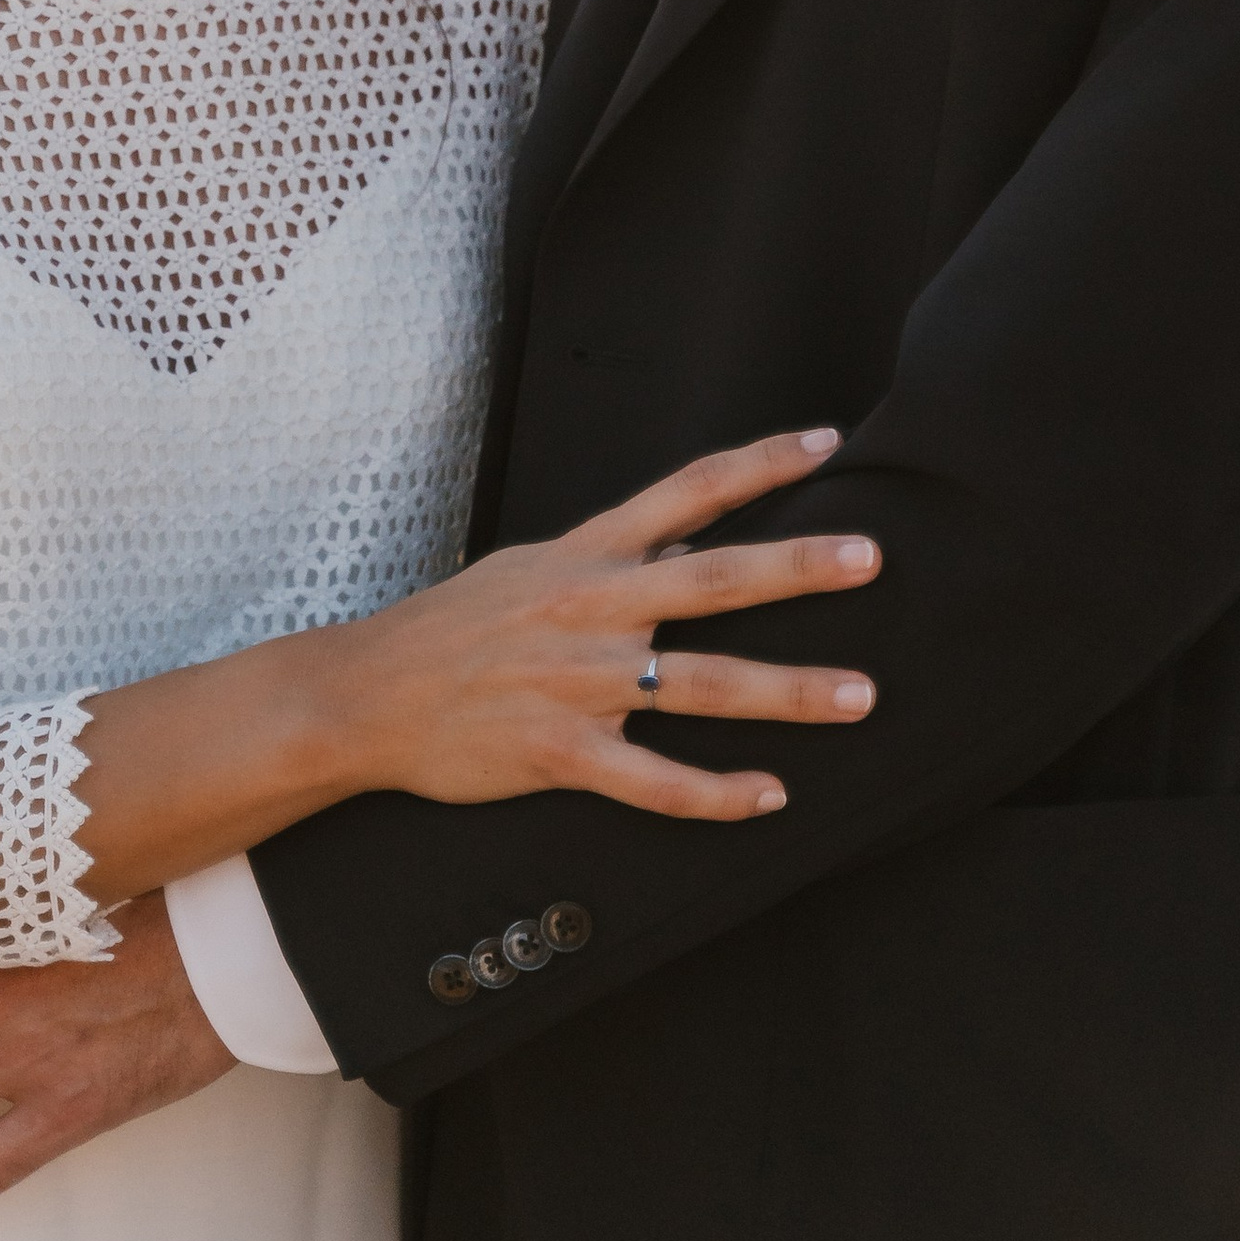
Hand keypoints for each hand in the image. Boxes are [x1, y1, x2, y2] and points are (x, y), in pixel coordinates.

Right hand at [338, 426, 880, 821]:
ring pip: (705, 684)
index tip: (828, 442)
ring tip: (860, 696)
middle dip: (799, 568)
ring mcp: (579, 681)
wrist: (368, 693)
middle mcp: (593, 607)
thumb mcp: (533, 567)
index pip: (688, 490)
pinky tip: (769, 798)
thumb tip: (690, 542)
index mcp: (588, 553)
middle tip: (871, 557)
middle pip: (716, 578)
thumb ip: (614, 556)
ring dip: (790, 692)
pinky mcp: (562, 752)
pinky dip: (717, 794)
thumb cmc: (455, 630)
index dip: (760, 462)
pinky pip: (654, 781)